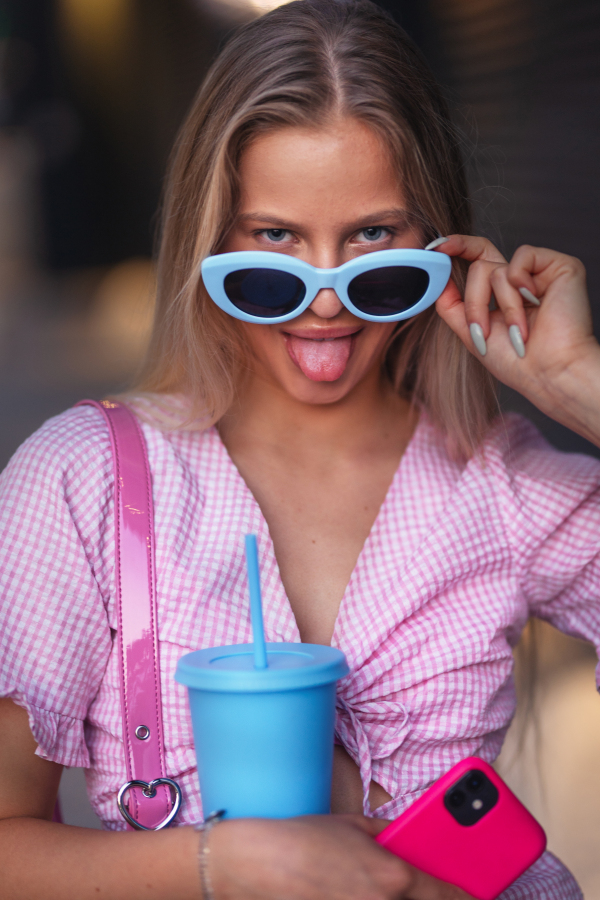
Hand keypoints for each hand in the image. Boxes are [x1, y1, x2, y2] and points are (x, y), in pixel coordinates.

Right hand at [209, 814, 472, 899]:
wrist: (257, 865)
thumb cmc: (304, 840)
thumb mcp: (355, 825)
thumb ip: (391, 834)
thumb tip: (410, 840)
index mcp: (395, 876)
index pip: (450, 897)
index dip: (470, 899)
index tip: (480, 897)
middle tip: (448, 893)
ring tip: (402, 891)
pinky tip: (369, 893)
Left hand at [434, 236, 599, 445]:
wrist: (549, 374)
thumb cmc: (518, 363)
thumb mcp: (471, 333)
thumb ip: (452, 304)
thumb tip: (437, 278)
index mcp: (503, 293)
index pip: (479, 259)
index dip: (458, 247)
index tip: (435, 248)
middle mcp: (521, 280)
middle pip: (480, 265)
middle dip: (473, 301)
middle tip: (479, 331)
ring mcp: (540, 273)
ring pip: (496, 268)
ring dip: (500, 306)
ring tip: (517, 332)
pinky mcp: (560, 266)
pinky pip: (522, 257)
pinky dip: (519, 282)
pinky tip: (535, 302)